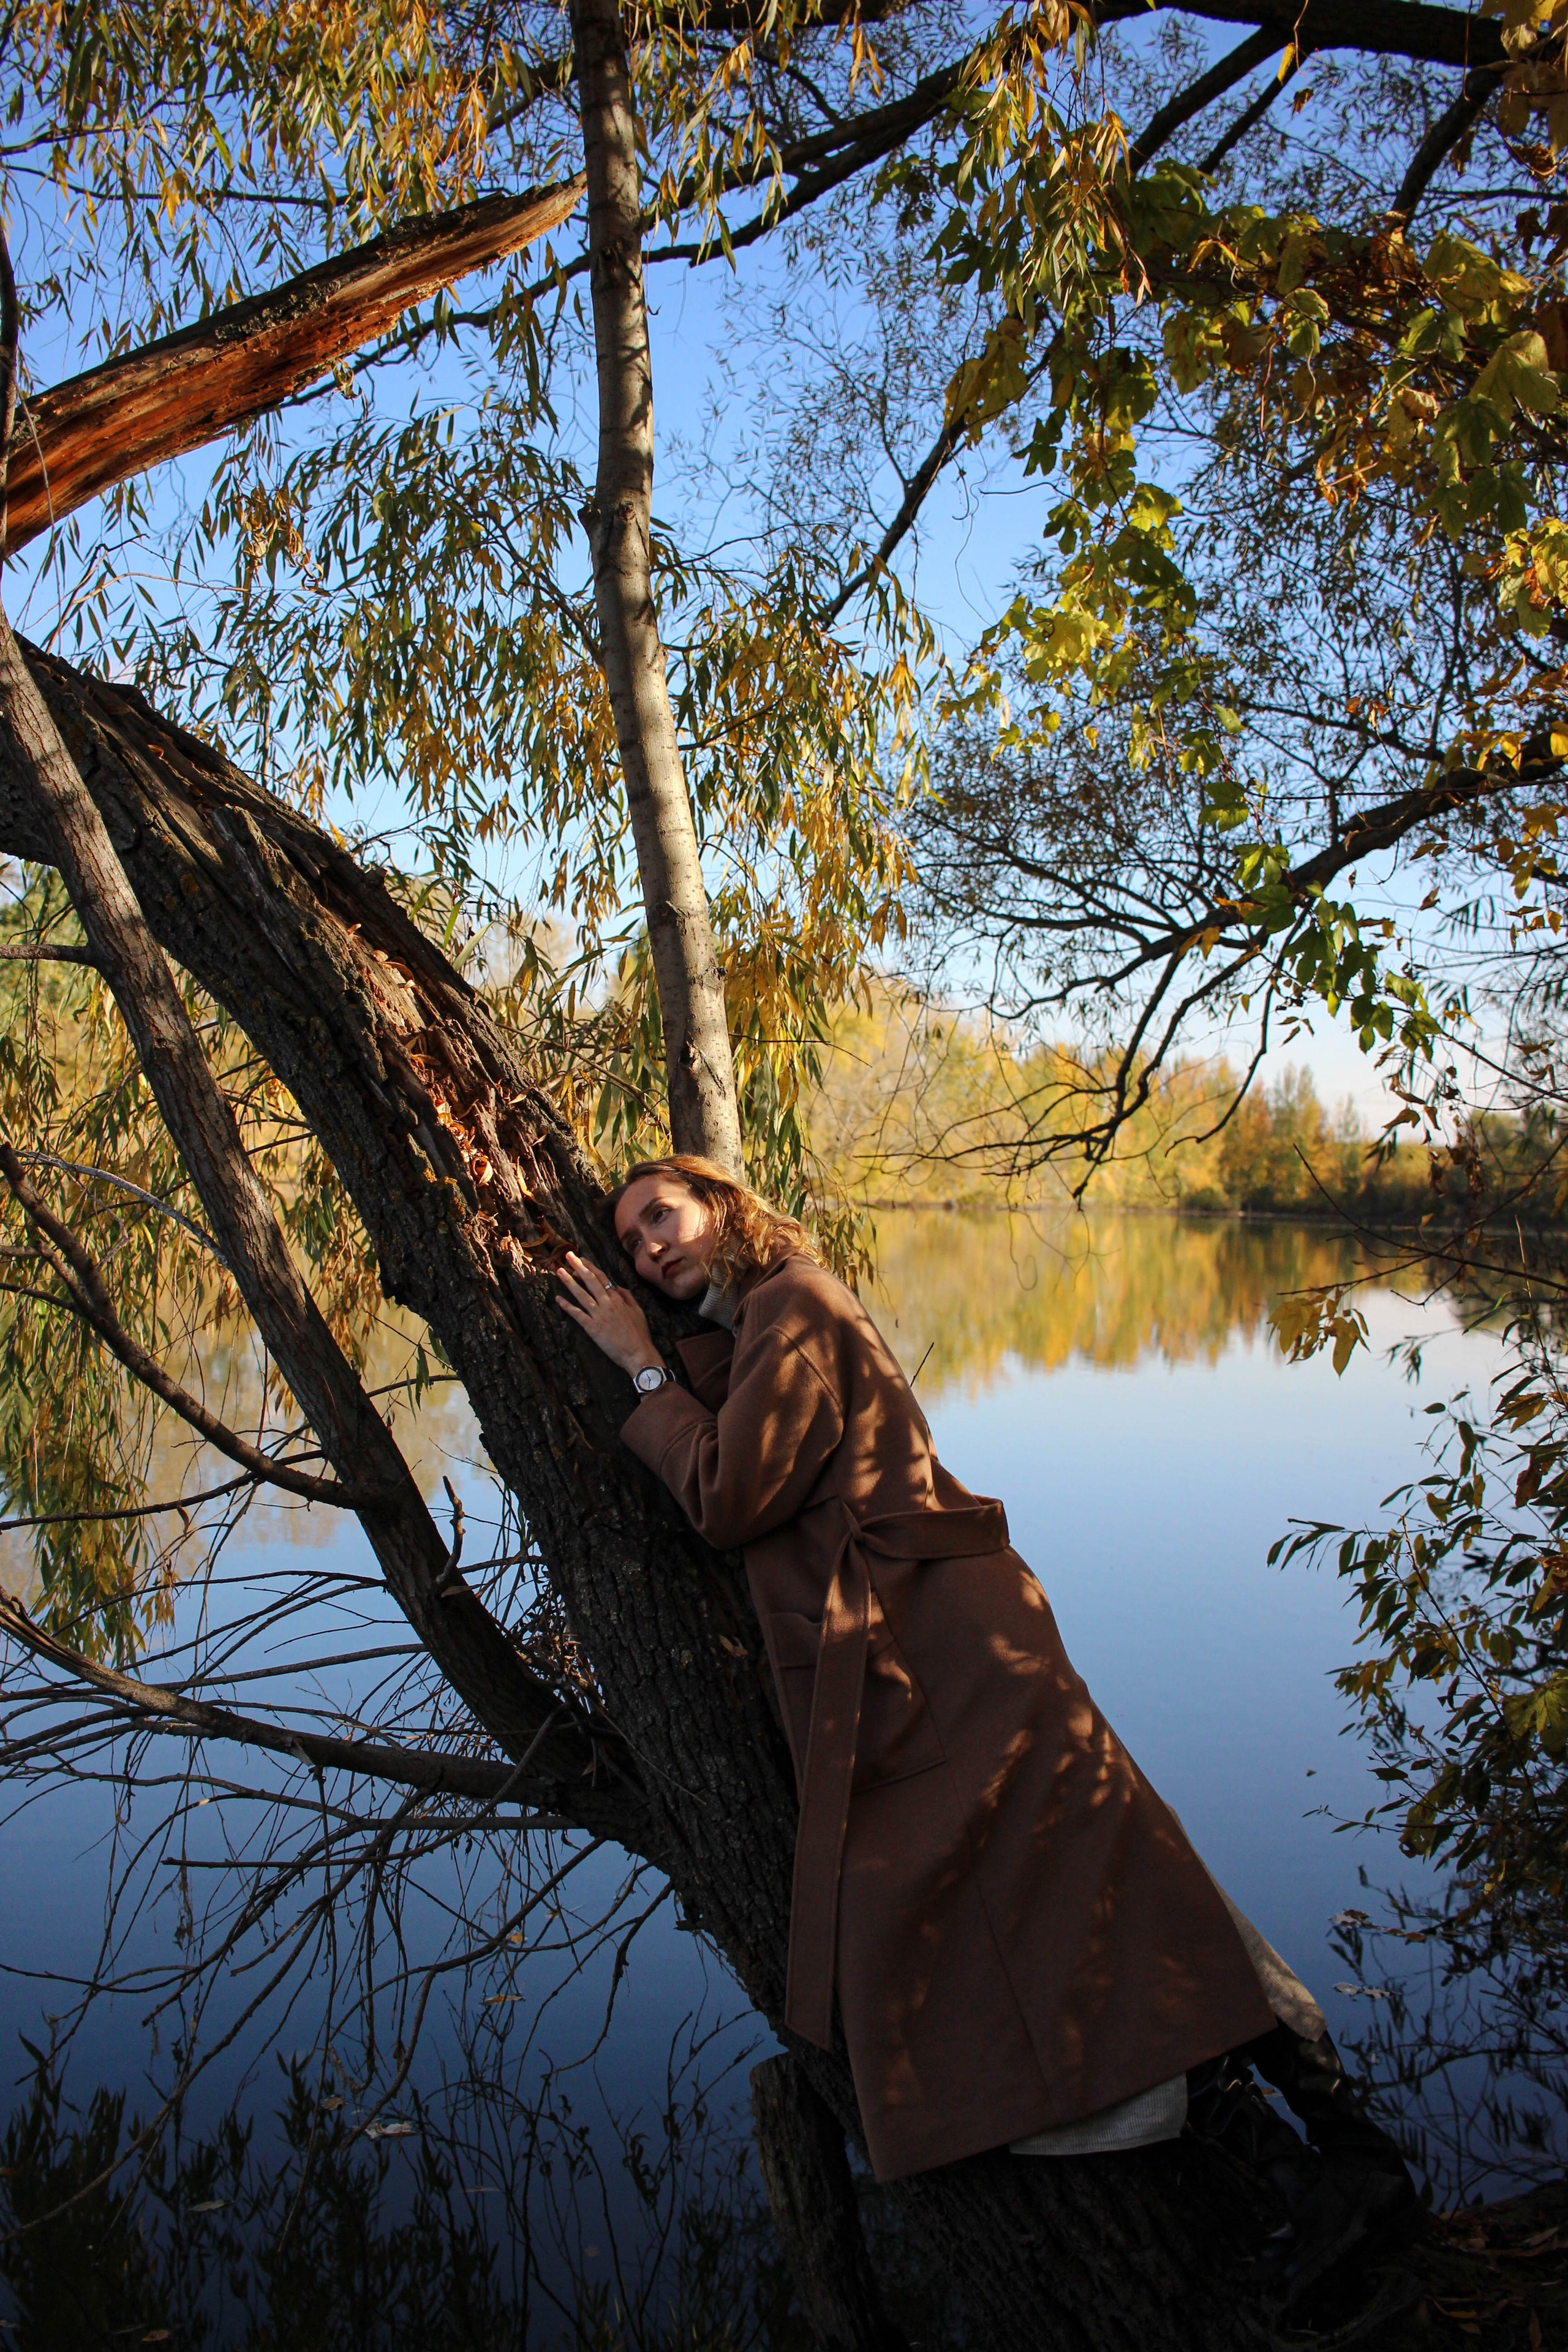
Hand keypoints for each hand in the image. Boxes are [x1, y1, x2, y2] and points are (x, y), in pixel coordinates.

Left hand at [555, 1251, 661, 1377]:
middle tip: (568, 1255)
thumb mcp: (638, 1311)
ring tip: (559, 1271)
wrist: (638, 1352)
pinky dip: (567, 1306)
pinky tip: (558, 1298)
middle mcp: (606, 1303)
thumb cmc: (639, 1334)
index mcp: (618, 1298)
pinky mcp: (592, 1327)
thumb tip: (617, 1286)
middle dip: (578, 1267)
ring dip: (569, 1281)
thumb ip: (627, 1297)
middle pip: (590, 1281)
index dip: (590, 1267)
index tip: (581, 1259)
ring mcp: (598, 1314)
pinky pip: (577, 1314)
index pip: (602, 1278)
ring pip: (581, 1294)